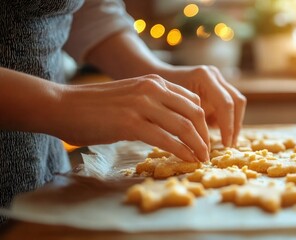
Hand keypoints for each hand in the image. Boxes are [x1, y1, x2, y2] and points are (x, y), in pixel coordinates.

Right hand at [54, 74, 209, 161]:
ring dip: (198, 146)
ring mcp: (142, 104)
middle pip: (195, 113)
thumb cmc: (94, 106)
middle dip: (205, 136)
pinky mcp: (131, 122)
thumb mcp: (131, 96)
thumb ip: (153, 104)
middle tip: (208, 153)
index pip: (192, 101)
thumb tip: (173, 123)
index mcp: (154, 81)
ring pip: (185, 126)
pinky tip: (187, 160)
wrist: (62, 106)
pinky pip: (167, 139)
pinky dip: (182, 151)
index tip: (206, 139)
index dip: (204, 122)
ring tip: (202, 160)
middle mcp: (153, 88)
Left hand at [160, 65, 246, 146]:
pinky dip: (228, 120)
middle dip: (235, 126)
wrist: (156, 78)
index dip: (228, 127)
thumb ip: (191, 121)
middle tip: (229, 145)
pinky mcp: (219, 87)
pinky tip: (220, 133)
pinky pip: (231, 105)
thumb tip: (203, 145)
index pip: (225, 104)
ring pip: (238, 103)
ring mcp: (218, 79)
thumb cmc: (160, 95)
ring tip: (227, 142)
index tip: (225, 145)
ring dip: (234, 123)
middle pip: (237, 102)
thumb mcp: (173, 108)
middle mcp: (213, 75)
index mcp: (203, 77)